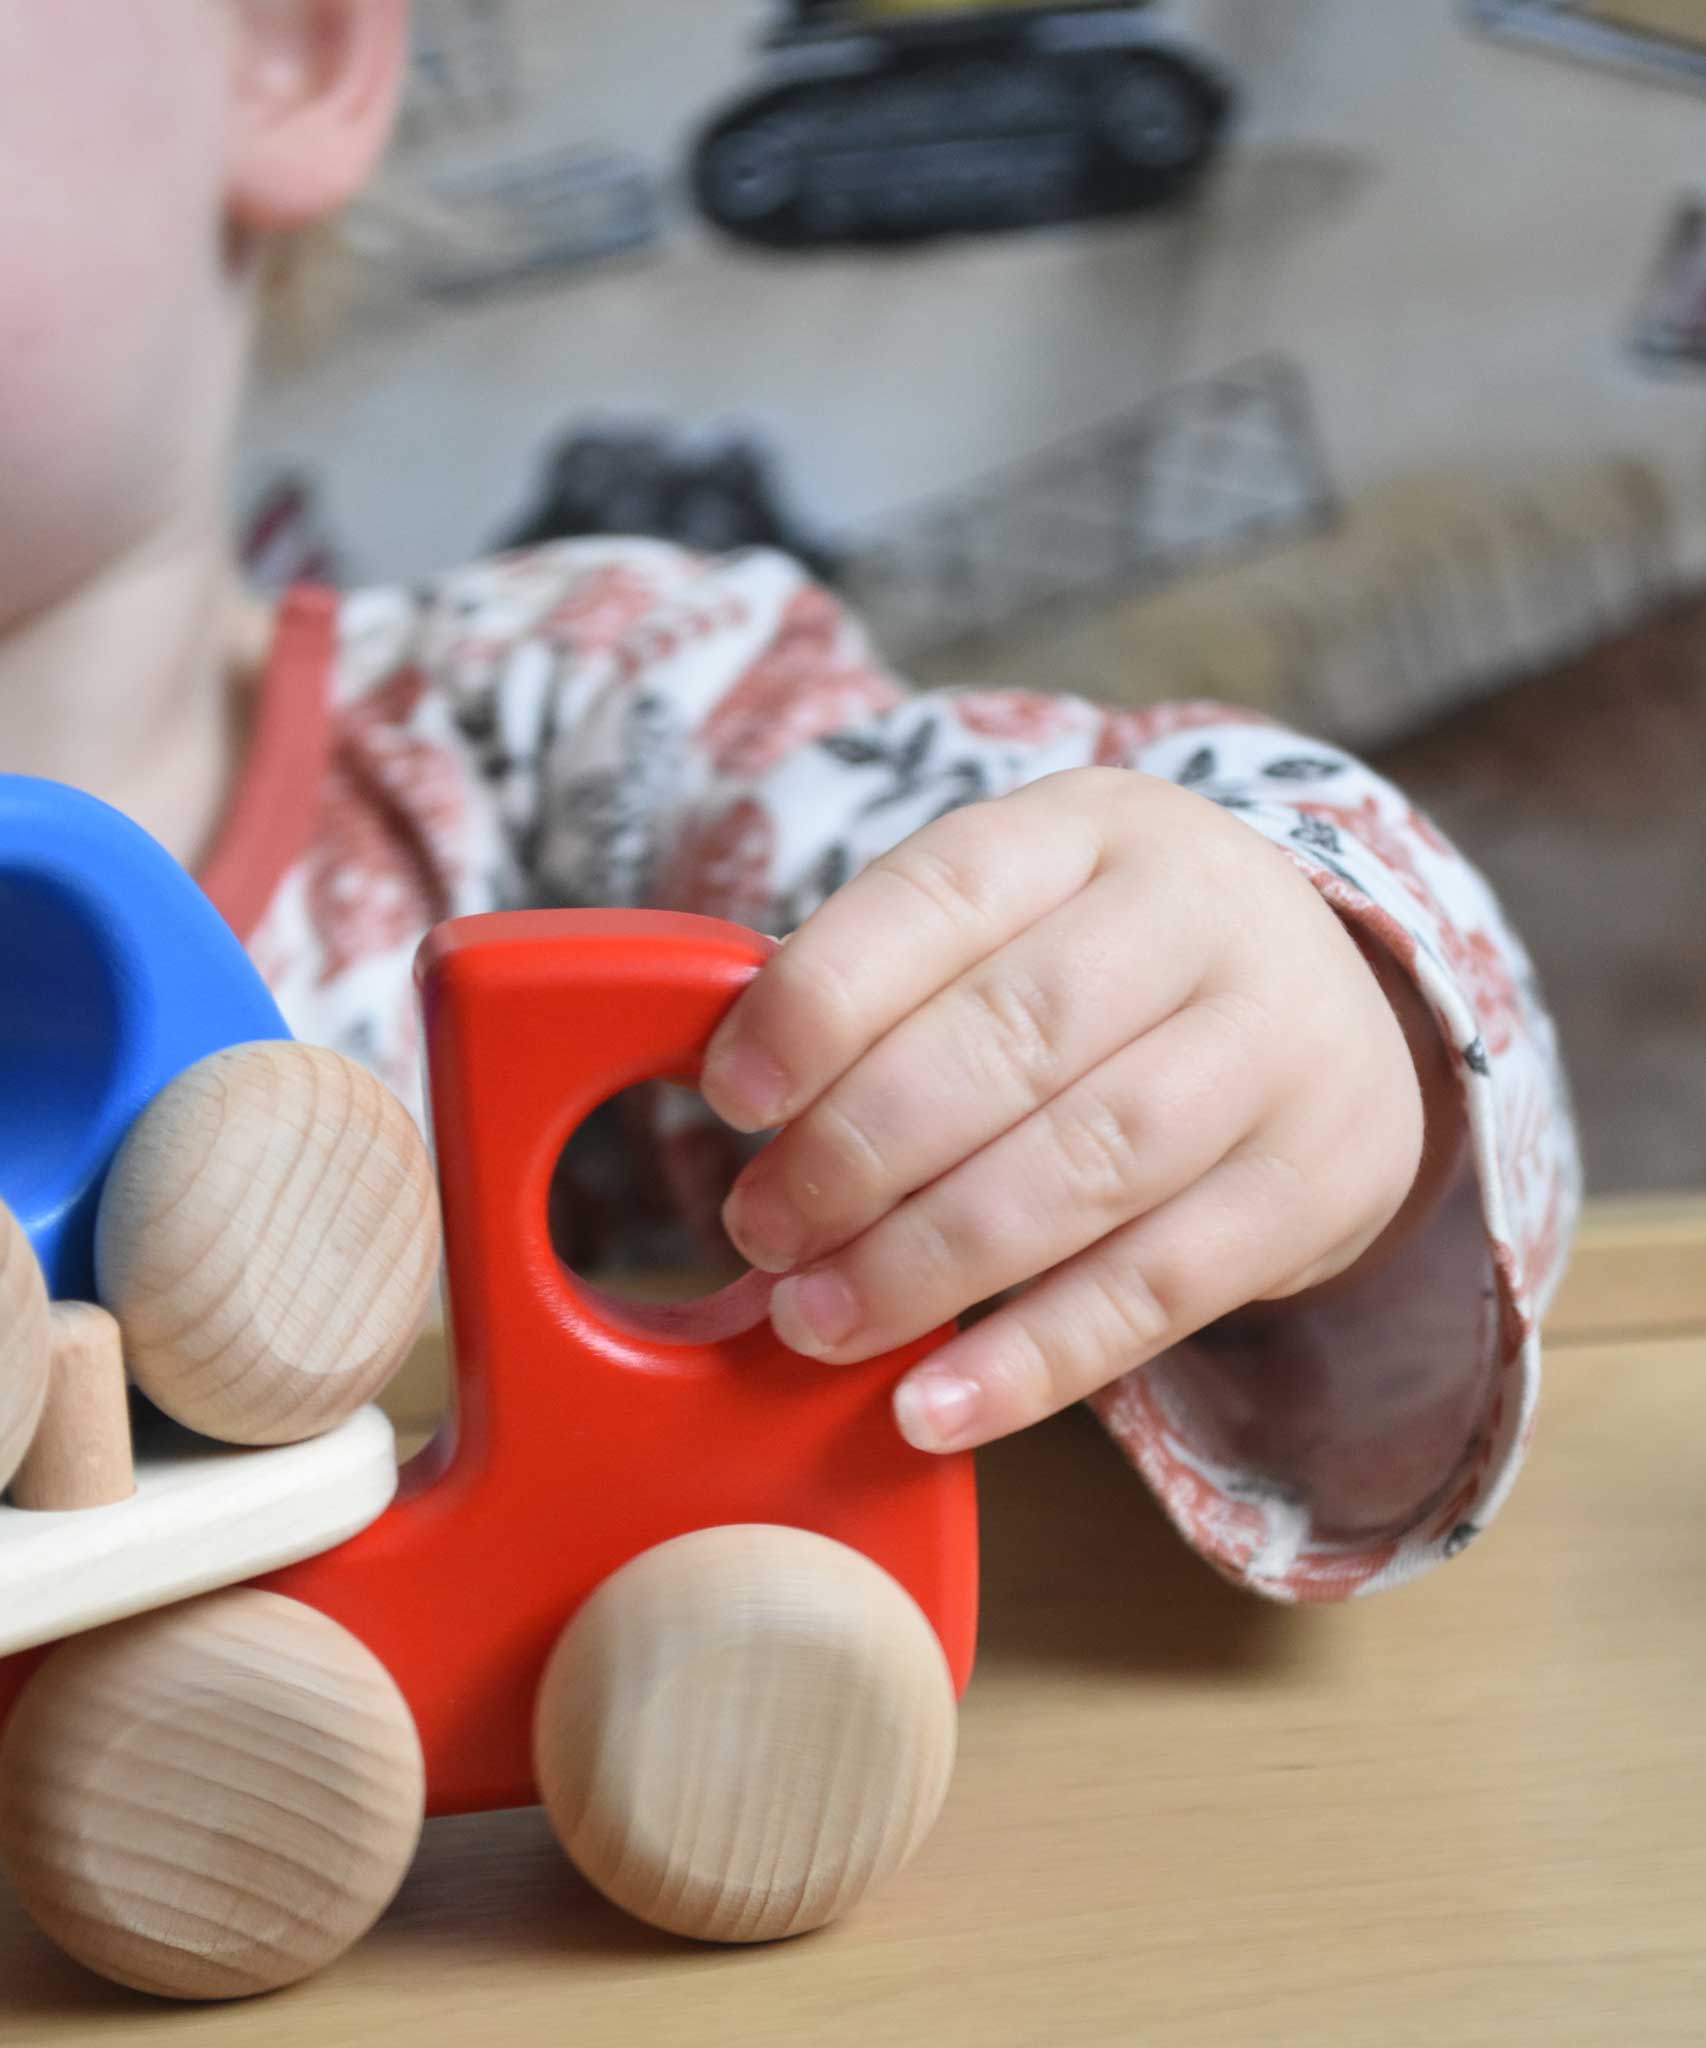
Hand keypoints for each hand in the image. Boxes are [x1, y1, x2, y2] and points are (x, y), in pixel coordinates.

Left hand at [701, 768, 1453, 1454]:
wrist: (1336, 1019)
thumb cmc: (1114, 976)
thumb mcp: (1023, 916)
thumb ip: (897, 982)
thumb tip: (741, 1093)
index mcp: (1095, 825)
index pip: (946, 891)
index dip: (825, 997)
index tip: (732, 1096)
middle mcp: (1205, 915)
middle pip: (1013, 1036)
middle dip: (860, 1149)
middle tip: (763, 1230)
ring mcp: (1277, 1051)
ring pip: (1085, 1165)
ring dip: (926, 1261)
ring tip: (817, 1318)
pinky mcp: (1312, 1187)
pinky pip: (1157, 1291)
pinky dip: (1030, 1360)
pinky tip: (930, 1407)